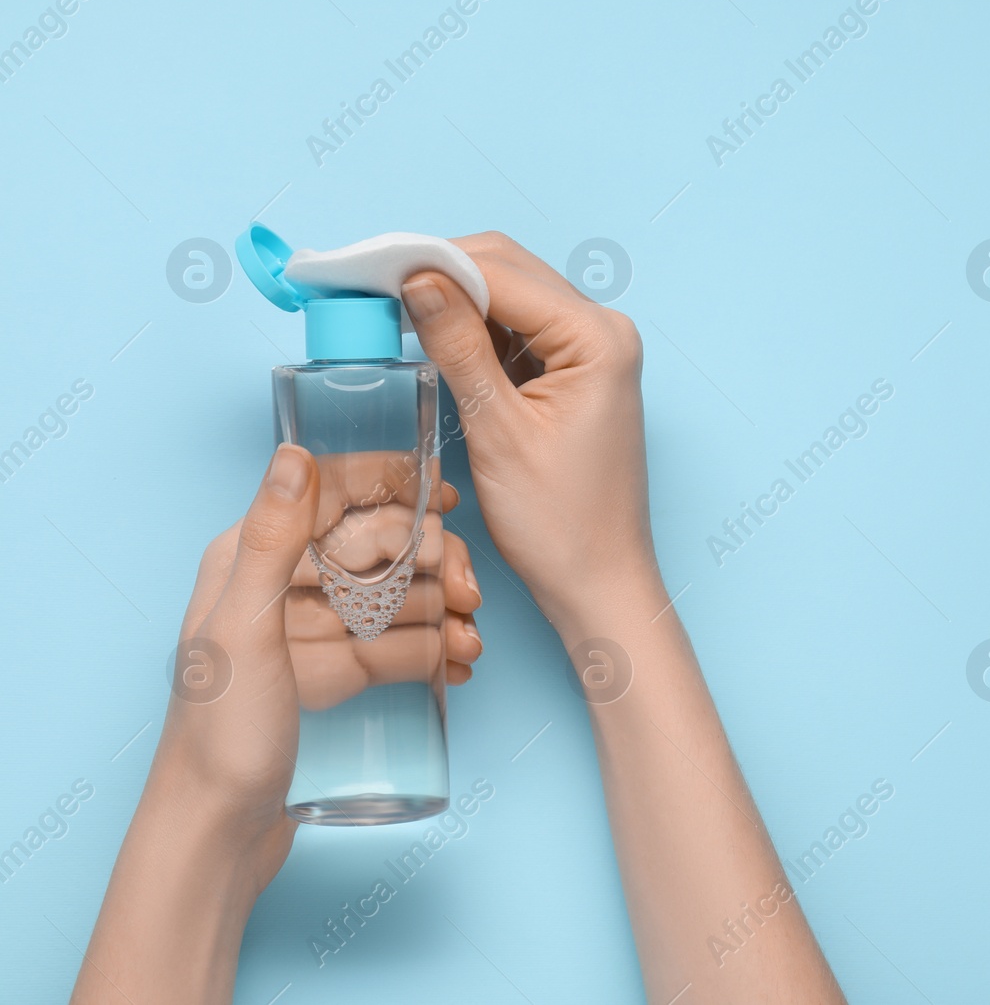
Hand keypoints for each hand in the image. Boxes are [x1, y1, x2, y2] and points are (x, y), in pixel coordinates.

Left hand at [155, 444, 481, 884]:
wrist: (218, 834)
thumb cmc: (218, 735)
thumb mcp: (244, 631)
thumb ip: (270, 541)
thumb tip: (295, 454)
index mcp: (248, 560)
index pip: (327, 496)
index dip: (389, 485)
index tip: (445, 494)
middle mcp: (279, 587)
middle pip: (373, 545)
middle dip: (430, 562)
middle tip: (467, 595)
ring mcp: (310, 632)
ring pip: (394, 594)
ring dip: (442, 607)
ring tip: (471, 640)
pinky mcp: (334, 673)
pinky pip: (396, 644)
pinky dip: (433, 648)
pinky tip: (461, 663)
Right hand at [400, 232, 662, 638]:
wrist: (598, 582)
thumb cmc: (560, 524)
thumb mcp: (498, 431)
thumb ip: (459, 347)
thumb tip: (418, 278)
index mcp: (598, 338)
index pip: (503, 272)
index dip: (430, 261)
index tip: (366, 264)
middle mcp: (604, 331)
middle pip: (508, 272)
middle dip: (436, 271)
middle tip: (366, 280)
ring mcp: (591, 351)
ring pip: (508, 297)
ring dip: (450, 298)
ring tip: (385, 304)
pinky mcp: (574, 373)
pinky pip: (516, 331)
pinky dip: (471, 329)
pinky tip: (427, 335)